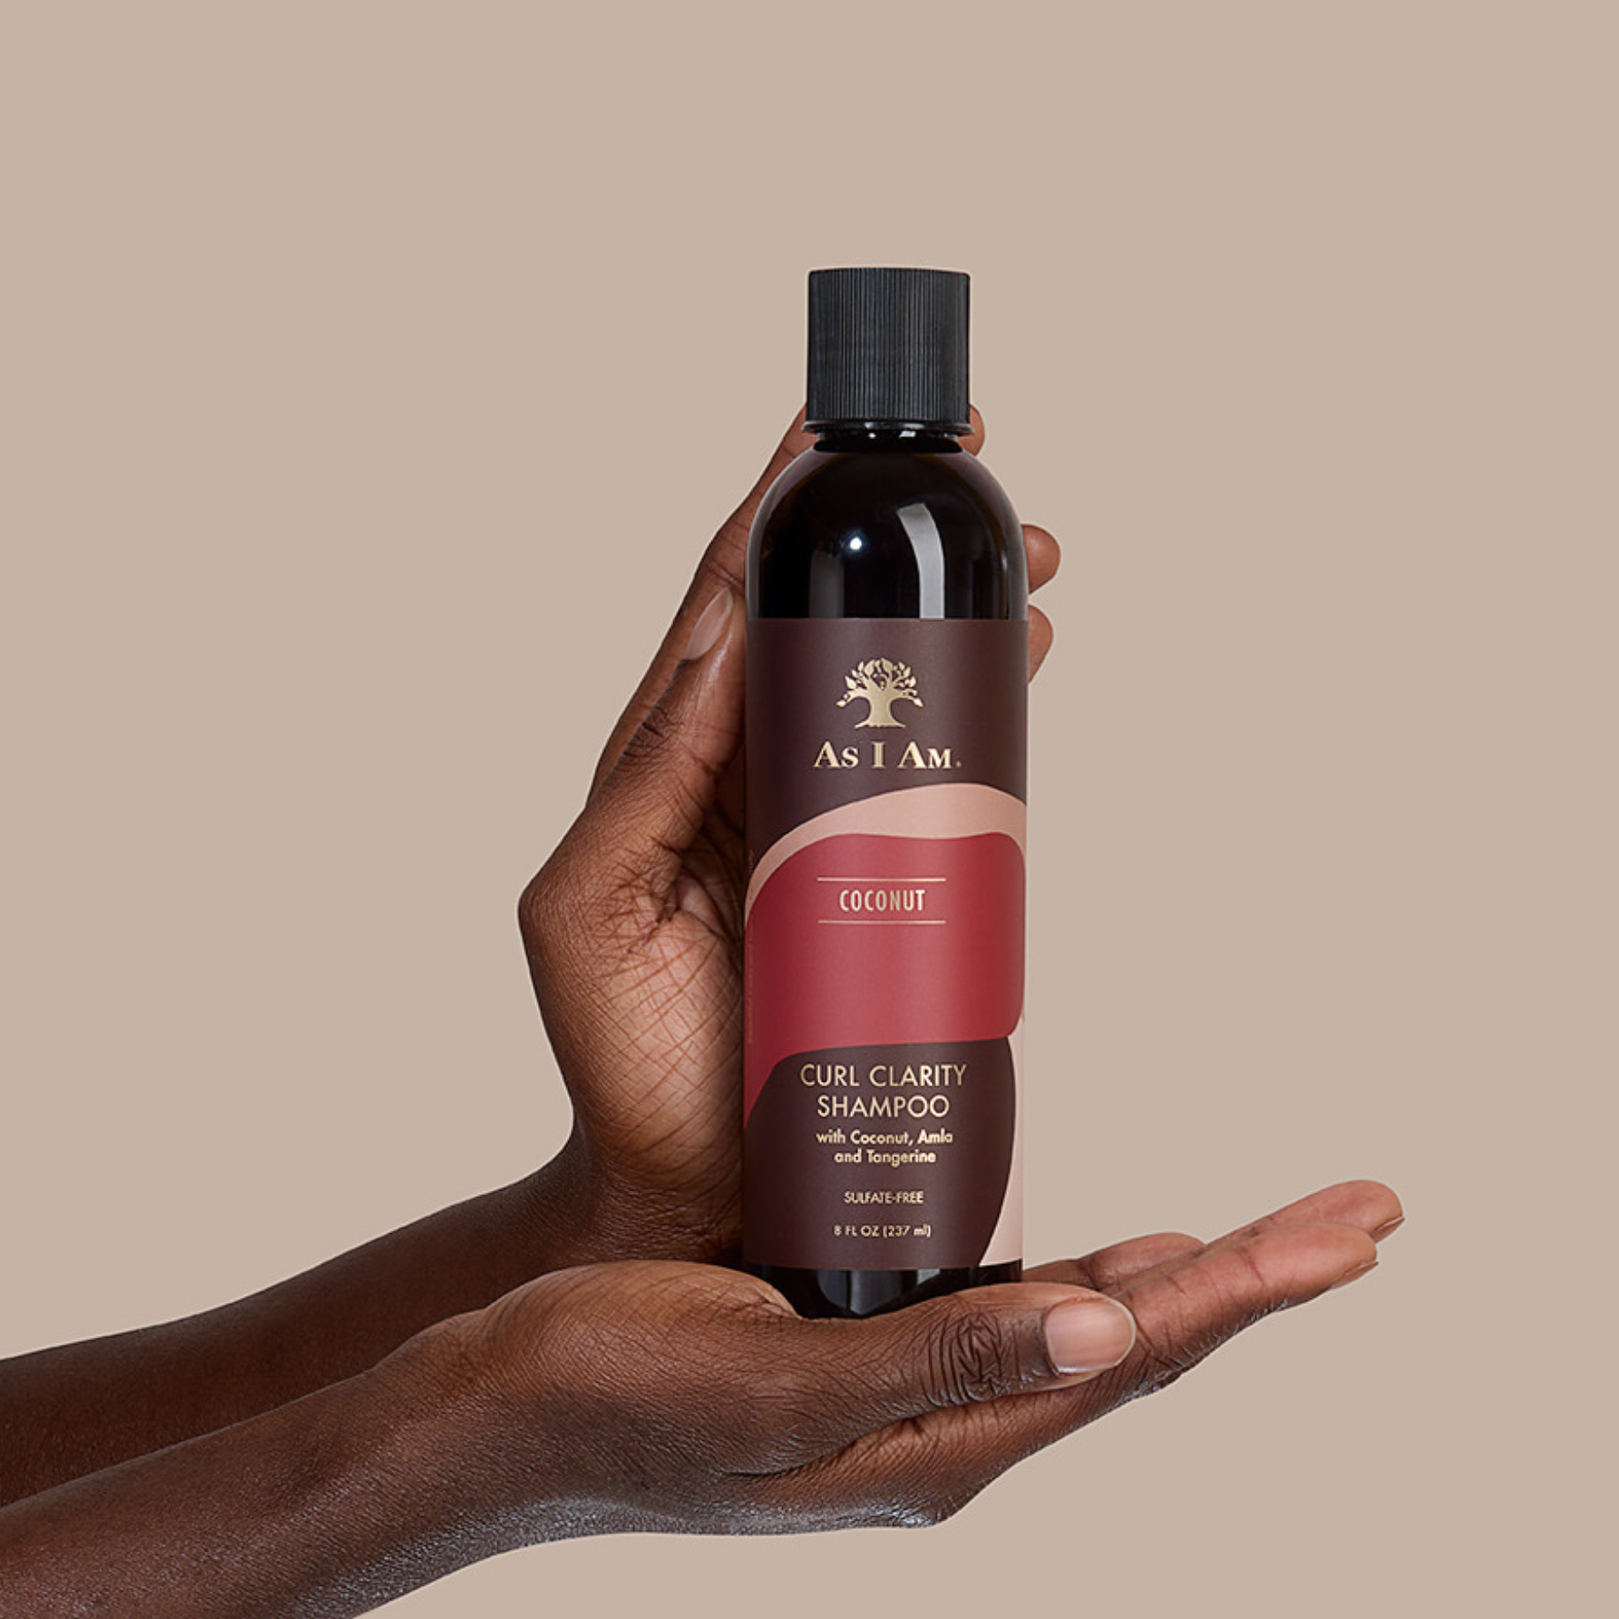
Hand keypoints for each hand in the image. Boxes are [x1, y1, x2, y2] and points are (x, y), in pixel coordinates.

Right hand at [446, 1182, 1399, 1535]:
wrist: (495, 1417)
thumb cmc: (611, 1394)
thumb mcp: (773, 1379)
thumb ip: (939, 1358)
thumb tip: (1105, 1335)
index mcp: (938, 1444)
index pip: (1133, 1356)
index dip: (1251, 1286)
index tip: (1353, 1232)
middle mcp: (944, 1428)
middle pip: (1137, 1339)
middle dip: (1257, 1274)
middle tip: (1364, 1212)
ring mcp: (908, 1394)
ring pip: (1085, 1326)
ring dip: (1191, 1276)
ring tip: (1283, 1234)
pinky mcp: (864, 1352)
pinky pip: (1013, 1311)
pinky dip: (1090, 1273)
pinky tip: (1122, 1256)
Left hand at [518, 407, 1061, 1263]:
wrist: (698, 1192)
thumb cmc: (628, 1065)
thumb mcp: (588, 911)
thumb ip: (641, 781)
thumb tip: (711, 643)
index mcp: (664, 765)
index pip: (724, 602)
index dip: (779, 504)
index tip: (842, 425)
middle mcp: (741, 775)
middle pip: (820, 623)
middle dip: (891, 536)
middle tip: (979, 480)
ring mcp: (816, 824)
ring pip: (886, 684)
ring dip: (952, 609)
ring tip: (1030, 563)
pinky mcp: (882, 880)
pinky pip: (930, 772)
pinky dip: (977, 707)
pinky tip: (1023, 665)